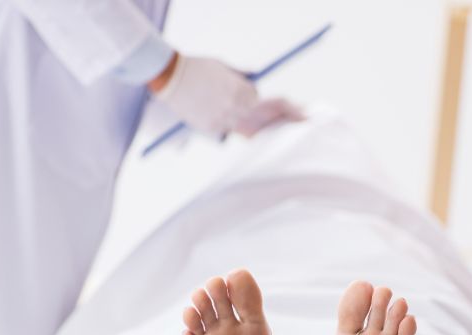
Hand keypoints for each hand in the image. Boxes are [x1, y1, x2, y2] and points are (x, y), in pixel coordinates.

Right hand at [151, 53, 302, 137]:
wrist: (169, 76)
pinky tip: (245, 126)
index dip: (282, 106)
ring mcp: (221, 120)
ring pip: (250, 131)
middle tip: (302, 123)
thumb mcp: (224, 66)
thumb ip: (243, 76)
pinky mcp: (210, 127)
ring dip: (263, 130)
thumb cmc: (198, 66)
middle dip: (284, 122)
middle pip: (265, 121)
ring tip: (277, 131)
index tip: (298, 110)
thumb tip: (257, 77)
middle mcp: (233, 107)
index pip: (269, 103)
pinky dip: (237, 127)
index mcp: (240, 90)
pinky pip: (229, 130)